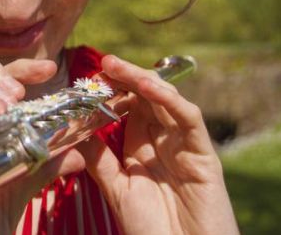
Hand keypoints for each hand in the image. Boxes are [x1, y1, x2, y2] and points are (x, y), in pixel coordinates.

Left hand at [79, 55, 238, 234]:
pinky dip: (170, 100)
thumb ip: (101, 160)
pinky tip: (149, 87)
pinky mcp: (205, 155)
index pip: (128, 107)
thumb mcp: (118, 190)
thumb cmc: (152, 230)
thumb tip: (75, 131)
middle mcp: (164, 141)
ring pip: (166, 101)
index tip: (89, 77)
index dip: (112, 90)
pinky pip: (189, 119)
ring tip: (117, 66)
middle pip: (146, 98)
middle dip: (125, 78)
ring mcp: (185, 146)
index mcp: (142, 148)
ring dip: (142, 80)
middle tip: (103, 63)